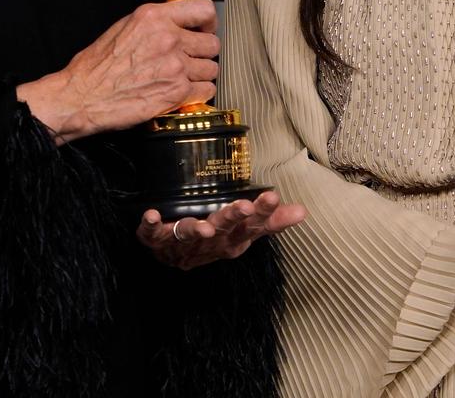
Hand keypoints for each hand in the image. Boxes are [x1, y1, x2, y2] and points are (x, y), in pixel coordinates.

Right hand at [17, 0, 218, 140]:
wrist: (82, 97)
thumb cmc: (97, 66)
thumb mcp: (124, 26)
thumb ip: (156, 22)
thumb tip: (179, 24)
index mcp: (154, 17)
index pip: (204, 9)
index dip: (210, 22)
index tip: (206, 30)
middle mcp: (168, 38)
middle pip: (212, 43)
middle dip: (203, 53)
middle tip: (191, 60)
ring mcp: (175, 65)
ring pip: (211, 68)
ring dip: (201, 75)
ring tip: (184, 78)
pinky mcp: (176, 92)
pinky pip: (206, 90)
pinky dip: (198, 93)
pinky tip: (183, 93)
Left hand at [136, 191, 306, 270]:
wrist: (175, 257)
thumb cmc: (216, 238)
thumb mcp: (245, 231)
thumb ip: (271, 220)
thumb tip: (303, 211)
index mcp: (234, 239)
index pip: (252, 225)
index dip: (262, 213)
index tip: (272, 196)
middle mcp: (211, 242)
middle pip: (224, 229)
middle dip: (233, 218)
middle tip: (244, 207)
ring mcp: (184, 243)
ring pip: (191, 235)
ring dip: (196, 230)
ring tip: (203, 226)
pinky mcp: (157, 240)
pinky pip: (152, 234)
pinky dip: (150, 226)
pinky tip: (151, 215)